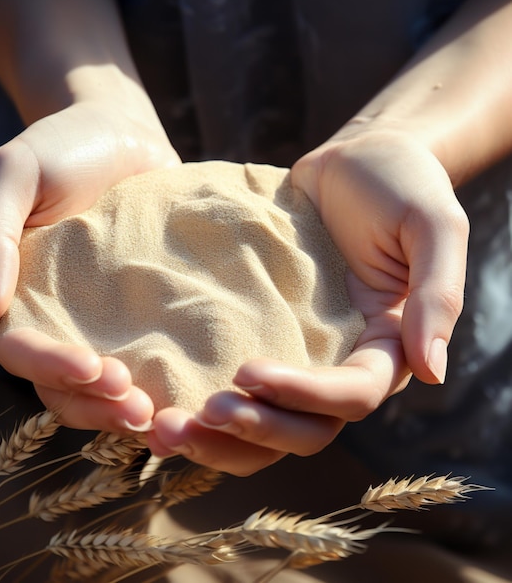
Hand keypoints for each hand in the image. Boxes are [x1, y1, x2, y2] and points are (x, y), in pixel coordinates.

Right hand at [0, 98, 180, 430]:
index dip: (50, 366)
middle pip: (62, 383)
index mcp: (15, 294)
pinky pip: (144, 355)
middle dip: (95, 404)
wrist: (123, 133)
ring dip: (124, 407)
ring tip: (160, 414)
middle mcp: (55, 316)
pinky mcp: (140, 312)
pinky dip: (158, 381)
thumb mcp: (13, 173)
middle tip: (139, 409)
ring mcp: (100, 318)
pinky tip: (185, 391)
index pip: (19, 349)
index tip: (94, 368)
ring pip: (101, 384)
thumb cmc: (63, 146)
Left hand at [147, 130, 468, 474]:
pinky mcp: (263, 333)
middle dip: (253, 429)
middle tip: (197, 416)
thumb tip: (433, 370)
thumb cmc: (400, 185)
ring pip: (265, 419)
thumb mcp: (433, 227)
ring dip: (219, 435)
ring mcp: (299, 353)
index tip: (248, 370)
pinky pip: (237, 384)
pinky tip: (158, 403)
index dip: (304, 395)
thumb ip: (437, 296)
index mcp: (384, 348)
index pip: (352, 395)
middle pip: (304, 428)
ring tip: (164, 427)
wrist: (354, 161)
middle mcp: (341, 363)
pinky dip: (203, 402)